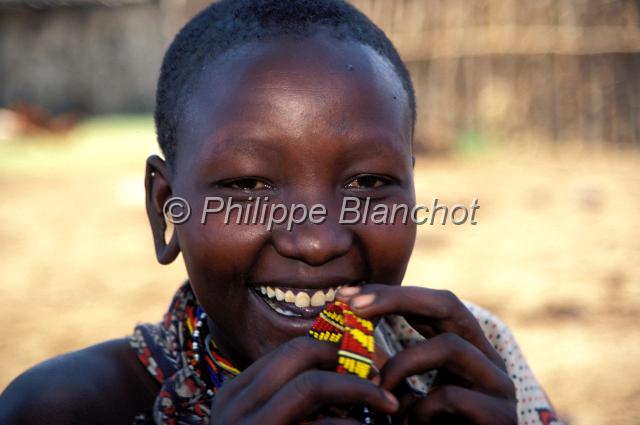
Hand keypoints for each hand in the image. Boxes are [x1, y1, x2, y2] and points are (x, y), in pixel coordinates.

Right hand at [209, 336, 398, 424]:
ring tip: (388, 403)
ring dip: (359, 389)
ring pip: (312, 384)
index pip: (291, 350)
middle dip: (348, 358)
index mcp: (237, 394)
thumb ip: (301, 396)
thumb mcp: (277, 419)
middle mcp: (233, 406)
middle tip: (382, 374)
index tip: (369, 360)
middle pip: (300, 354)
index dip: (336, 348)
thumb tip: (351, 358)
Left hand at [336, 285, 516, 424]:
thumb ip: (387, 366)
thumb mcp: (400, 394)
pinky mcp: (500, 416)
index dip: (390, 293)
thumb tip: (348, 330)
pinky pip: (451, 397)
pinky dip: (420, 411)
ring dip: (402, 366)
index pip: (431, 304)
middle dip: (397, 299)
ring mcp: (499, 385)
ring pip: (450, 346)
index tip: (346, 296)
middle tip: (354, 306)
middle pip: (449, 304)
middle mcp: (487, 359)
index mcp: (465, 347)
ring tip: (378, 392)